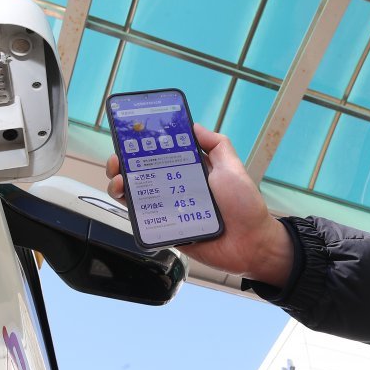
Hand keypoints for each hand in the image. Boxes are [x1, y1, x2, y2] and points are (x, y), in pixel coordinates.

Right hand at [106, 124, 293, 285]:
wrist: (251, 244)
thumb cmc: (245, 206)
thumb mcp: (232, 167)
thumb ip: (216, 144)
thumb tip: (194, 125)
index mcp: (190, 171)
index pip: (160, 155)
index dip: (143, 146)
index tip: (130, 138)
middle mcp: (177, 188)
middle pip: (142, 174)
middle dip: (123, 165)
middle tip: (117, 161)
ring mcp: (170, 210)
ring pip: (137, 196)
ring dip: (120, 185)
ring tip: (118, 181)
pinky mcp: (167, 230)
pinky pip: (145, 221)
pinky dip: (131, 210)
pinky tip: (127, 201)